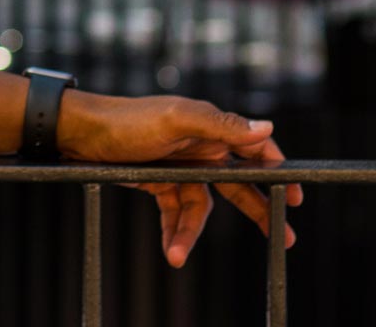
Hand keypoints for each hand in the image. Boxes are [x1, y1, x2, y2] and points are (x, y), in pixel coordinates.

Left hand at [58, 92, 301, 268]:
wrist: (79, 133)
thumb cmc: (127, 119)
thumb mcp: (175, 120)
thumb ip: (220, 125)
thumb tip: (265, 127)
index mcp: (209, 126)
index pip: (255, 148)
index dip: (277, 171)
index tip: (295, 197)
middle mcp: (200, 146)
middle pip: (239, 183)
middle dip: (259, 211)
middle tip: (285, 237)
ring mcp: (180, 166)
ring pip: (201, 206)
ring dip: (191, 232)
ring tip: (178, 255)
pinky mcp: (159, 182)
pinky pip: (175, 212)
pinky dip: (173, 231)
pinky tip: (170, 250)